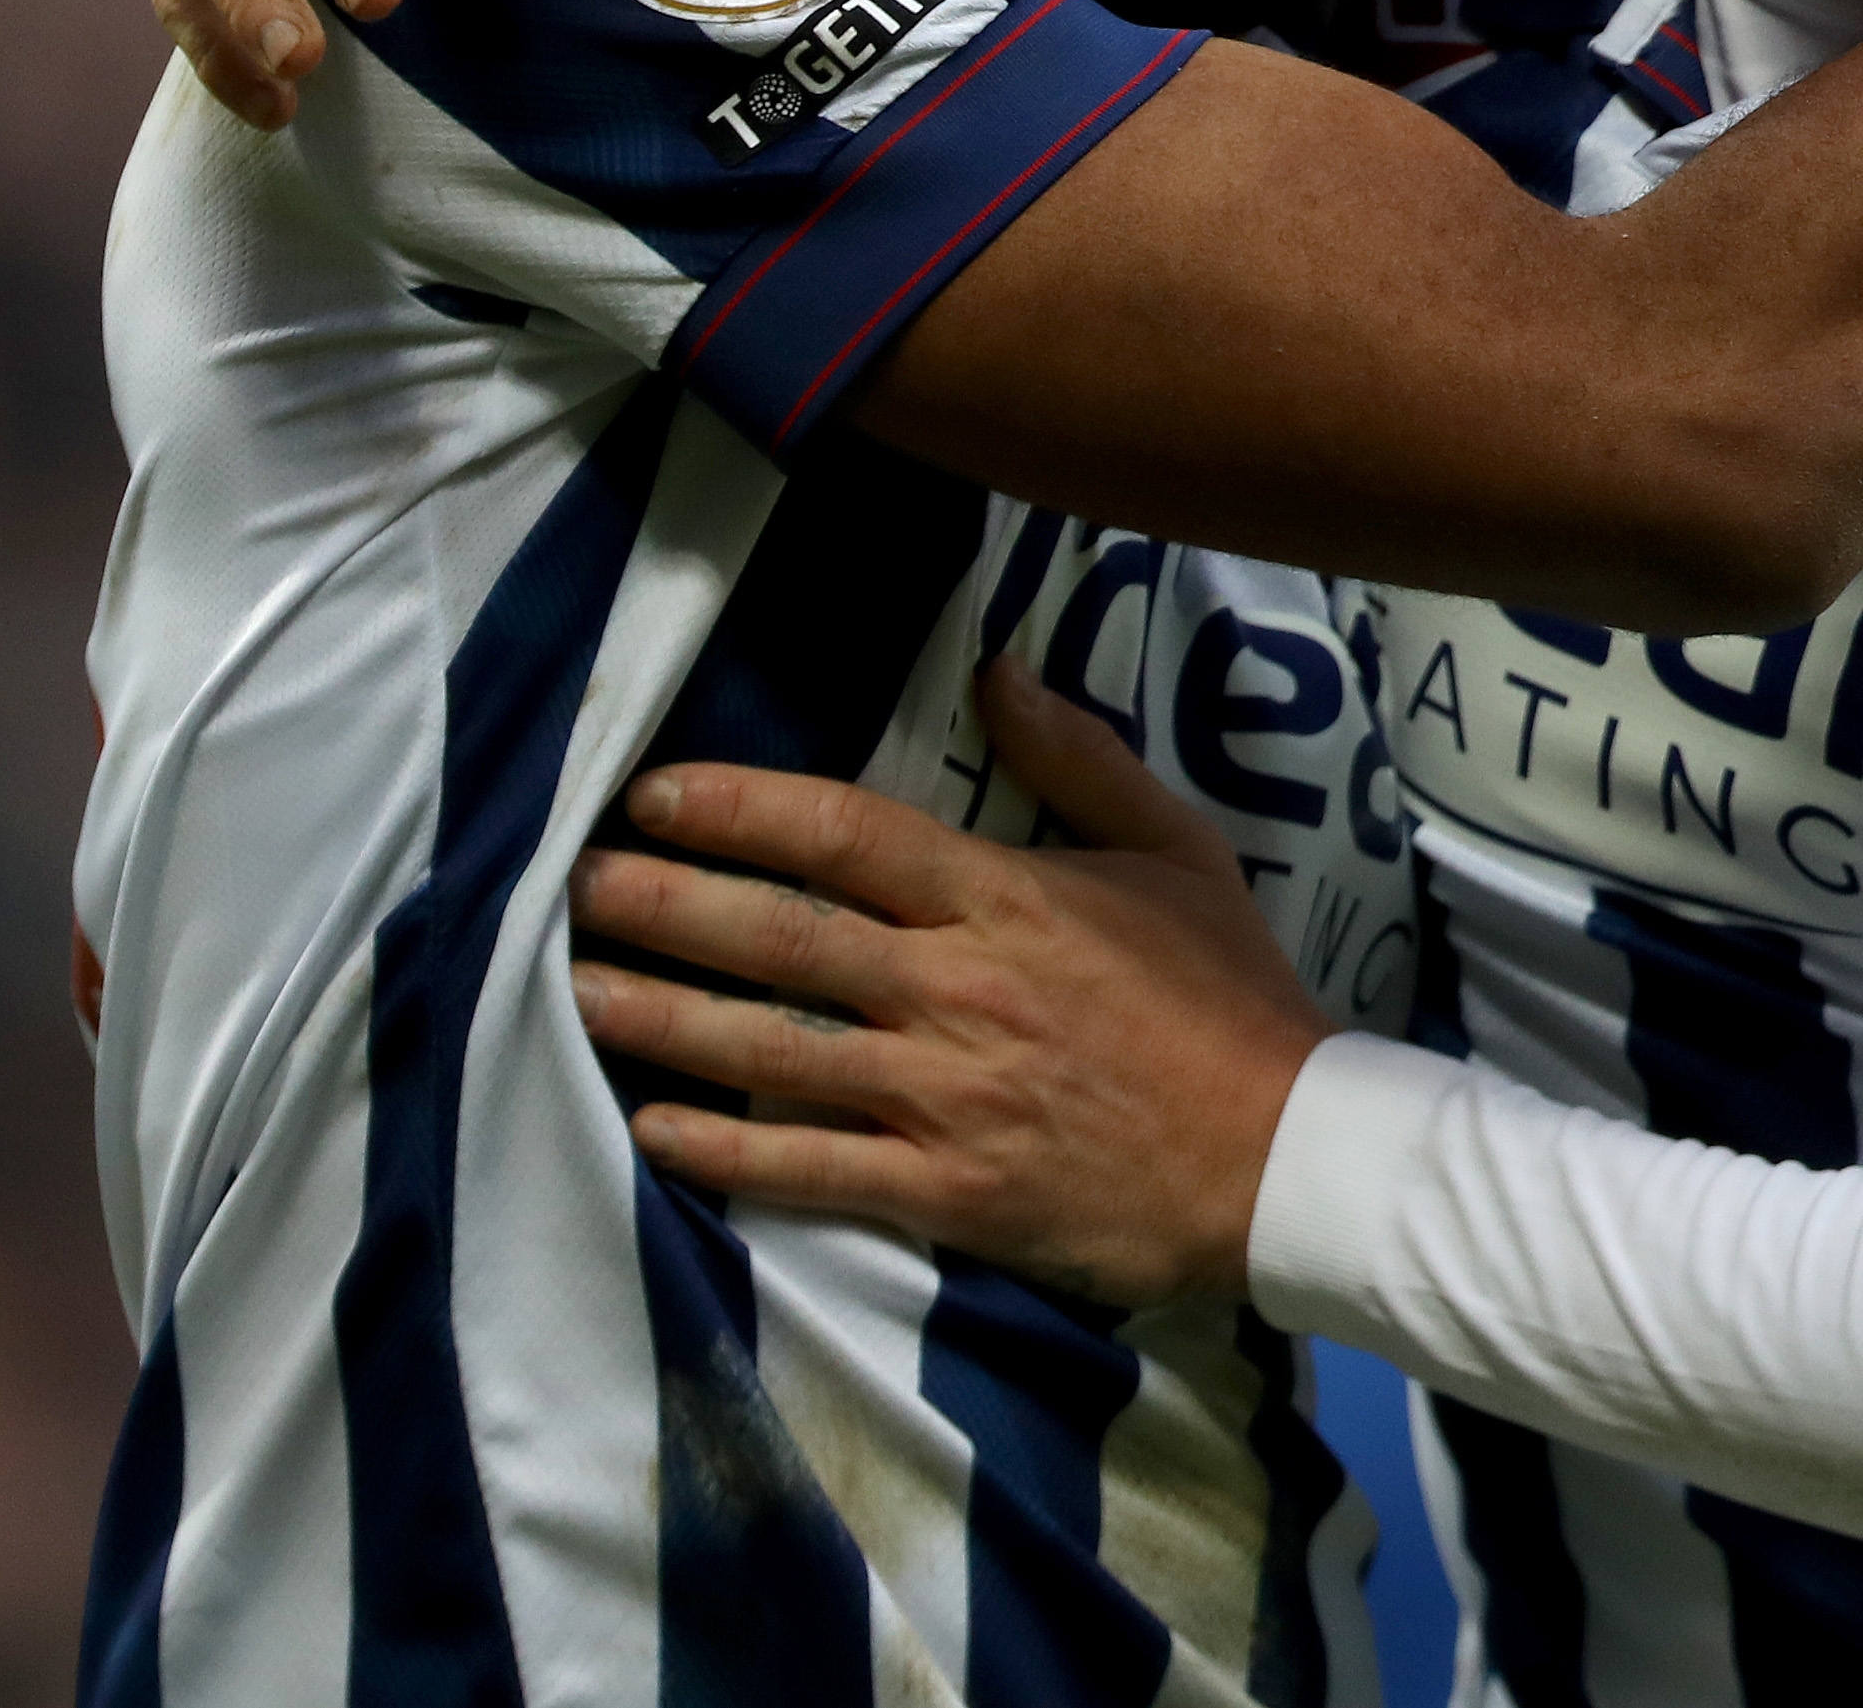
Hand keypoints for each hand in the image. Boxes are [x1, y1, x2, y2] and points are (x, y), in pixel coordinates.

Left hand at [568, 660, 1330, 1309]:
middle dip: (665, 906)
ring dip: (664, 1020)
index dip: (739, 808)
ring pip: (773, 1052)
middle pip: (781, 937)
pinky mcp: (948, 1193)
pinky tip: (653, 1130)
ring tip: (577, 992)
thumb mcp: (1177, 849)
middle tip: (574, 883)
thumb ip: (1079, 759)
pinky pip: (811, 1170)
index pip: (846, 833)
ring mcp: (946, 1097)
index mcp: (1006, 899)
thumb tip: (997, 669)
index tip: (656, 794)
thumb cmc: (1230, 999)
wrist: (1288, 1158)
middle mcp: (957, 989)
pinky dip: (724, 1151)